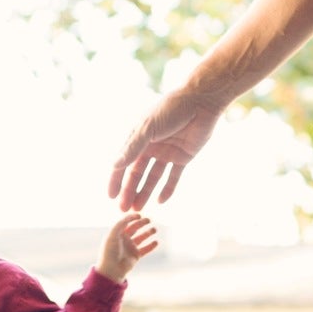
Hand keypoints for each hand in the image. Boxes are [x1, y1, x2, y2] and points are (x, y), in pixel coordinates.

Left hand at [97, 212, 159, 282]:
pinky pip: (146, 249)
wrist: (111, 270)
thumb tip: (129, 217)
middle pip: (135, 228)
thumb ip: (120, 224)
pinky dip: (151, 245)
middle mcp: (124, 239)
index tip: (139, 215)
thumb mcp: (112, 235)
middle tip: (149, 220)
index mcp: (117, 233)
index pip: (126, 222)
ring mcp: (131, 247)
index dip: (132, 217)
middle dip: (142, 223)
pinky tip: (156, 242)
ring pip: (142, 237)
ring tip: (155, 229)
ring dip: (148, 233)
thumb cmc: (109, 252)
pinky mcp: (136, 256)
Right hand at [108, 88, 225, 209]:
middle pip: (137, 173)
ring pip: (153, 177)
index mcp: (138, 138)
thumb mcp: (148, 128)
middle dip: (130, 191)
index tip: (111, 197)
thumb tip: (115, 165)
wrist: (201, 102)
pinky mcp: (183, 157)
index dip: (116, 180)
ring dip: (145, 192)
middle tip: (124, 209)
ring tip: (139, 208)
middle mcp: (151, 146)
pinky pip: (173, 176)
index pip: (123, 163)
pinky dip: (167, 188)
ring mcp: (167, 152)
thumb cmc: (171, 109)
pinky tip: (160, 201)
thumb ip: (133, 147)